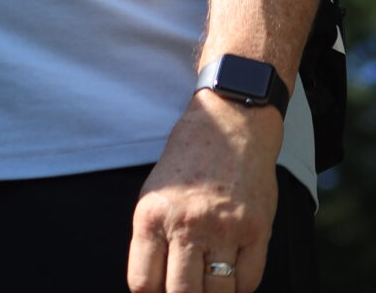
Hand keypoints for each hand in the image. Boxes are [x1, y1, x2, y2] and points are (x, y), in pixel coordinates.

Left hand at [128, 95, 282, 292]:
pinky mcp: (256, 230)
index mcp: (152, 214)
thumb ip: (153, 238)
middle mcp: (186, 224)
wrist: (231, 123)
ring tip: (210, 280)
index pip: (143, 283)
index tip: (161, 289)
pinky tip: (233, 272)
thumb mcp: (156, 192)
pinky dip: (240, 285)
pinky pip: (248, 282)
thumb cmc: (190, 157)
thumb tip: (157, 283)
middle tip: (189, 286)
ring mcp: (223, 229)